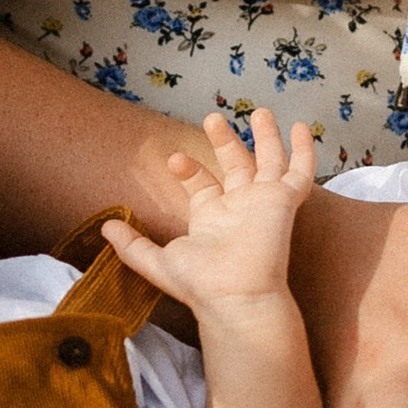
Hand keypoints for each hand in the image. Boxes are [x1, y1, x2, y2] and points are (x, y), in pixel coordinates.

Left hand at [101, 110, 315, 311]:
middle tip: (211, 118)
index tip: (173, 159)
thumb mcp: (156, 262)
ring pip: (270, 163)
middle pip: (236, 166)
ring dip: (266, 137)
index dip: (189, 168)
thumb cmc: (200, 284)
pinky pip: (300, 172)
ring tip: (261, 111)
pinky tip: (300, 127)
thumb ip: (131, 246)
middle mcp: (239, 208)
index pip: (203, 184)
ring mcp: (263, 203)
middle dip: (225, 141)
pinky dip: (303, 150)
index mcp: (212, 219)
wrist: (236, 297)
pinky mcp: (284, 201)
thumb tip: (105, 228)